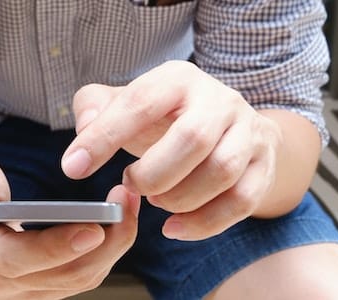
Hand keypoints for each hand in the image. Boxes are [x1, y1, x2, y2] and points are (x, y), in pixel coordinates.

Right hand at [0, 149, 139, 298]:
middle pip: (63, 274)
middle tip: (126, 201)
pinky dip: (106, 251)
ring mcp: (24, 291)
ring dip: (114, 246)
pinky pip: (83, 276)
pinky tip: (118, 221)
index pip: (18, 259)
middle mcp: (0, 282)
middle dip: (105, 242)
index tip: (94, 228)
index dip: (57, 248)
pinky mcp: (44, 288)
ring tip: (128, 204)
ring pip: (80, 278)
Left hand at [63, 60, 282, 240]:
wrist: (226, 124)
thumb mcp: (124, 102)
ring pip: (221, 171)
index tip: (73, 168)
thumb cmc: (162, 116)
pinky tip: (174, 228)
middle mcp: (219, 100)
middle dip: (153, 173)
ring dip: (179, 197)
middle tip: (130, 184)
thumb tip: (84, 130)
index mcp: (177, 79)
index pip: (139, 104)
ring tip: (155, 200)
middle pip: (192, 139)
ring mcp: (248, 132)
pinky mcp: (263, 165)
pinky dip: (204, 223)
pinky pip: (242, 200)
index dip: (104, 137)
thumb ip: (93, 107)